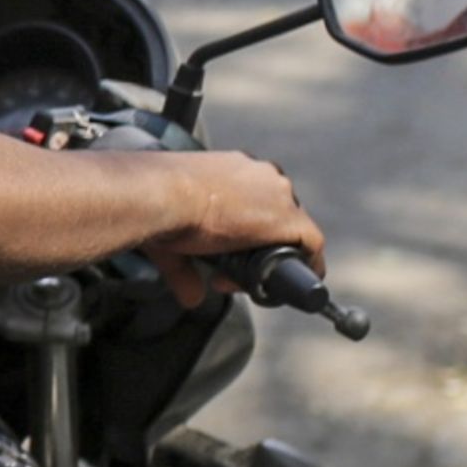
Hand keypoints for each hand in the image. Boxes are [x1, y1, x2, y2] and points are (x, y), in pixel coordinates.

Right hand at [141, 150, 324, 305]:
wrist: (158, 195)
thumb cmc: (156, 202)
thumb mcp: (170, 237)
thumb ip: (184, 271)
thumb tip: (192, 298)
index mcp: (233, 167)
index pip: (255, 200)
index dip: (244, 232)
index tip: (224, 252)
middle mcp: (261, 174)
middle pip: (276, 214)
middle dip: (258, 244)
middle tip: (232, 268)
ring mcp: (279, 195)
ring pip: (292, 228)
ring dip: (274, 254)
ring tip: (251, 278)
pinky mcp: (289, 219)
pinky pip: (311, 244)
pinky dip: (304, 265)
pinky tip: (290, 282)